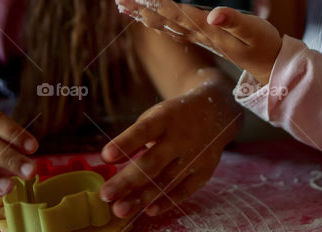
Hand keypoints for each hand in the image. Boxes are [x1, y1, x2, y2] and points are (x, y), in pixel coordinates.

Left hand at [97, 83, 241, 218]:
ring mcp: (196, 156)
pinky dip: (167, 201)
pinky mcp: (205, 171)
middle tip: (105, 195)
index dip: (125, 143)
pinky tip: (148, 210)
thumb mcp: (155, 116)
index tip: (105, 156)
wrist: (215, 111)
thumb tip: (108, 160)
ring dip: (142, 197)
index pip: (144, 130)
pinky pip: (185, 190)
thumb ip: (134, 138)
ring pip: (167, 180)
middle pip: (153, 161)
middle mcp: (182, 137)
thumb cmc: (174, 118)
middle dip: (128, 180)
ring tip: (120, 209)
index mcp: (166, 118)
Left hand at [116, 0, 281, 83]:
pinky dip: (157, 21)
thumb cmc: (264, 43)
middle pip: (165, 20)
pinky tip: (146, 18)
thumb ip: (235, 20)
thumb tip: (214, 13)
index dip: (160, 3)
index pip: (180, 13)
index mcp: (210, 29)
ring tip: (124, 5)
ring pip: (165, 25)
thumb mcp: (254, 29)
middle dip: (142, 9)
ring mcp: (199, 37)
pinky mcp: (202, 38)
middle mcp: (200, 34)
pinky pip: (174, 29)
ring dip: (144, 15)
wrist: (268, 64)